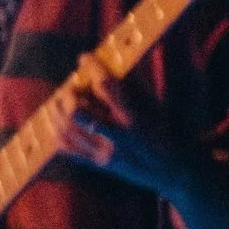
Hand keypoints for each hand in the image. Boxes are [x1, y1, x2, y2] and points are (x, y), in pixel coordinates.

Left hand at [55, 57, 190, 204]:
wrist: (173, 171)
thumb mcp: (154, 105)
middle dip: (69, 94)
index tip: (85, 57)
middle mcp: (117, 138)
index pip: (107, 88)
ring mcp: (105, 154)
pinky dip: (56, 132)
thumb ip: (132, 83)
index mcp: (135, 118)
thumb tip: (112, 58)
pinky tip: (55, 121)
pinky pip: (67, 149)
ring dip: (56, 112)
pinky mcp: (98, 166)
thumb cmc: (164, 131)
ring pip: (67, 131)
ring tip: (57, 100)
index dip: (93, 69)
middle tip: (70, 85)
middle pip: (78, 112)